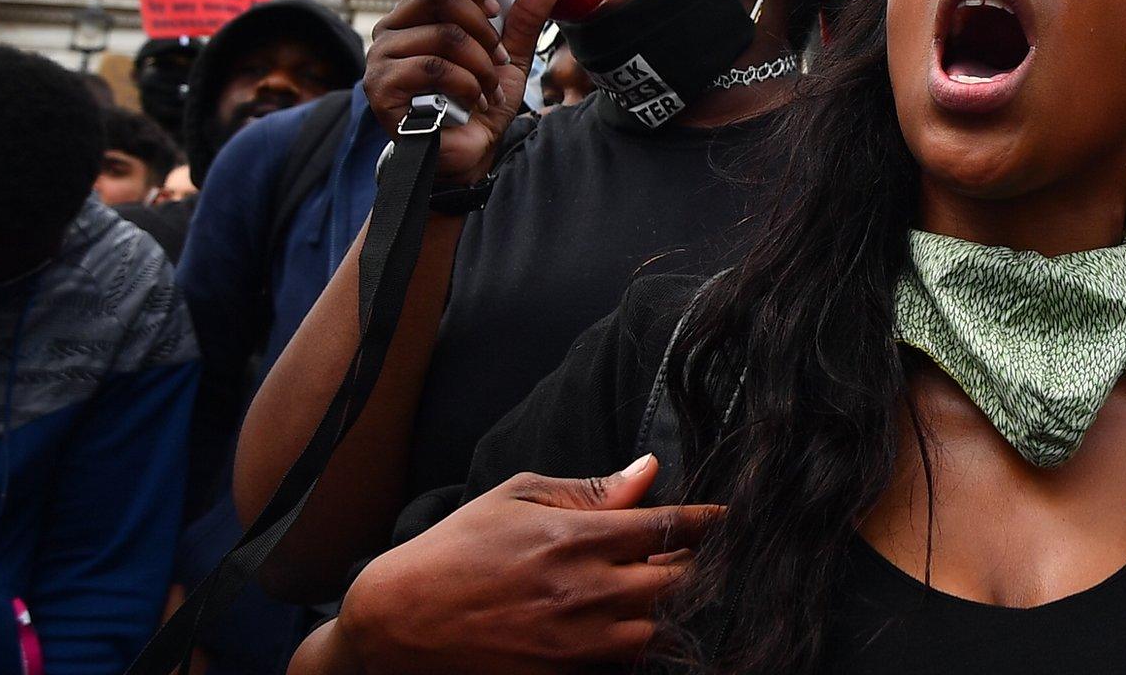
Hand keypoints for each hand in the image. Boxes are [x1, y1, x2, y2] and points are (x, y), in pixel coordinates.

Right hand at [336, 454, 721, 674]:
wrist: (401, 619)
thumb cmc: (458, 547)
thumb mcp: (518, 497)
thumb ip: (591, 488)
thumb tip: (650, 470)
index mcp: (575, 537)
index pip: (670, 527)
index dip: (707, 522)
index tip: (724, 518)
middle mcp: (584, 591)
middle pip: (678, 581)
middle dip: (692, 566)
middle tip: (686, 554)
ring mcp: (576, 642)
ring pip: (659, 628)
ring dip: (666, 607)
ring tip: (653, 588)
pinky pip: (625, 663)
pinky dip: (637, 643)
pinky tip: (625, 622)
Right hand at [363, 0, 570, 184]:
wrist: (467, 155)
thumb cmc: (479, 102)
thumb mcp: (510, 54)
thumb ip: (525, 14)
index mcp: (420, 14)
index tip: (494, 5)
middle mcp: (394, 28)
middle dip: (481, 26)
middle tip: (496, 54)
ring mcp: (383, 56)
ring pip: (442, 35)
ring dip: (480, 65)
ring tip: (487, 88)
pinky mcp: (381, 86)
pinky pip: (433, 68)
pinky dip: (466, 86)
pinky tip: (472, 102)